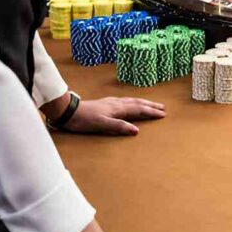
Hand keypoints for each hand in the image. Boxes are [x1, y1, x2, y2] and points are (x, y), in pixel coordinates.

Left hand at [43, 94, 164, 135]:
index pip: (138, 110)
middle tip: (162, 107)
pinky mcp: (105, 103)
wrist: (68, 111)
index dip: (151, 112)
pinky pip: (125, 101)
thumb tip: (136, 130)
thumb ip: (119, 126)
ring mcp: (111, 102)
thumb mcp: (102, 125)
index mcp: (117, 108)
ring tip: (151, 104)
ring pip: (131, 101)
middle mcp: (116, 103)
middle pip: (137, 103)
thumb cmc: (84, 120)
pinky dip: (133, 102)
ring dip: (143, 103)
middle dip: (150, 105)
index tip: (162, 114)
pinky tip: (130, 103)